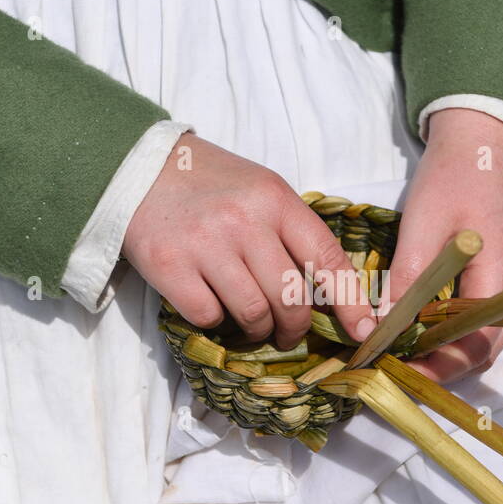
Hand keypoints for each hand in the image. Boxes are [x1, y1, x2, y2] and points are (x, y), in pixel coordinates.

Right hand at [122, 134, 376, 349]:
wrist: (137, 169)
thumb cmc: (209, 184)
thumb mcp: (260, 190)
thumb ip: (292, 231)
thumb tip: (330, 291)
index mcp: (276, 199)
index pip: (327, 259)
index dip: (351, 303)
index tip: (364, 332)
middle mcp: (245, 221)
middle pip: (290, 298)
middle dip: (295, 328)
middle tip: (288, 335)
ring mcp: (206, 245)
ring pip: (253, 314)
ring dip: (257, 331)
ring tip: (252, 325)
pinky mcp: (169, 266)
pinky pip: (209, 316)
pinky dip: (215, 321)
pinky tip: (210, 303)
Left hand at [386, 108, 502, 382]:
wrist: (483, 140)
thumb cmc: (454, 177)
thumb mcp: (422, 226)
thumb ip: (407, 281)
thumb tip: (383, 330)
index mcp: (502, 278)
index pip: (475, 345)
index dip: (438, 366)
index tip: (399, 371)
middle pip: (481, 351)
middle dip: (439, 366)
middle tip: (394, 367)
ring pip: (481, 338)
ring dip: (445, 351)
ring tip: (402, 352)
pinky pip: (481, 319)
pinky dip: (452, 331)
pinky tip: (421, 326)